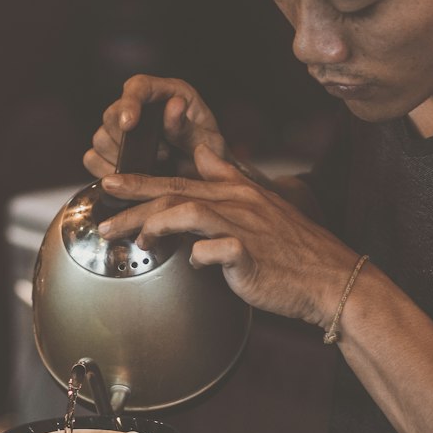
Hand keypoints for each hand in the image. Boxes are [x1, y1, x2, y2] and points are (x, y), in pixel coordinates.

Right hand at [83, 74, 229, 179]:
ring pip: (100, 137)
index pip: (138, 86)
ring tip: (150, 169)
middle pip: (112, 114)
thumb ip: (190, 128)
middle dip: (127, 140)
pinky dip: (105, 170)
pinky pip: (92, 158)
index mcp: (168, 93)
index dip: (129, 103)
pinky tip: (130, 179)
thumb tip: (174, 105)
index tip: (129, 124)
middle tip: (161, 157)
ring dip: (119, 158)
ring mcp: (125, 130)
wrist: (208, 183)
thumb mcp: (210, 143)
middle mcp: (143, 107)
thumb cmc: (213, 158)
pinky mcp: (113, 152)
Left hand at [97, 143, 359, 326]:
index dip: (143, 178)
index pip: (181, 178)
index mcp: (237, 191)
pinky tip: (190, 264)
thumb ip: (229, 177)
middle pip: (174, 192)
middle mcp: (237, 203)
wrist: (330, 278)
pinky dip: (196, 256)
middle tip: (102, 202)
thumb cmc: (292, 249)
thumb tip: (203, 154)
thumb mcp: (262, 202)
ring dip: (154, 224)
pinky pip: (213, 252)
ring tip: (133, 237)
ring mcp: (243, 228)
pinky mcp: (248, 256)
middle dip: (133, 195)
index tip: (111, 181)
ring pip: (186, 213)